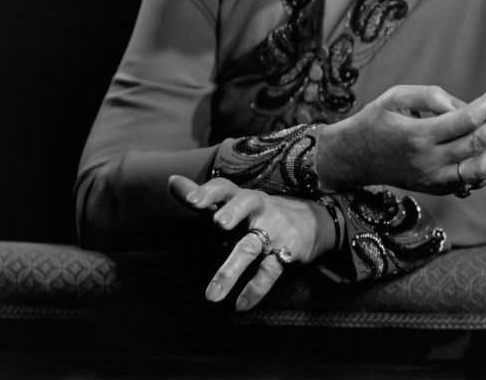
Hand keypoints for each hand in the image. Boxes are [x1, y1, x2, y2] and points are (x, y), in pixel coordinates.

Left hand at [168, 176, 335, 310]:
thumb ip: (205, 197)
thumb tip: (170, 181)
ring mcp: (274, 230)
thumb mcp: (237, 203)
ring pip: (252, 246)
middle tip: (219, 224)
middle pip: (247, 203)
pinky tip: (240, 304)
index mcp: (244, 197)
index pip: (226, 188)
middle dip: (233, 212)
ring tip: (211, 295)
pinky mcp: (288, 251)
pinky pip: (269, 271)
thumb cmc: (264, 212)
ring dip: (231, 269)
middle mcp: (260, 209)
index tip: (192, 201)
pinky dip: (255, 289)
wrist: (315, 220)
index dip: (209, 193)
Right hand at [315, 83, 485, 194]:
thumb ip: (432, 96)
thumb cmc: (376, 120)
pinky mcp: (437, 190)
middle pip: (479, 145)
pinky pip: (473, 181)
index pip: (465, 120)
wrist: (353, 159)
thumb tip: (467, 104)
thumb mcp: (396, 96)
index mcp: (417, 135)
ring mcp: (434, 181)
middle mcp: (428, 162)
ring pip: (482, 170)